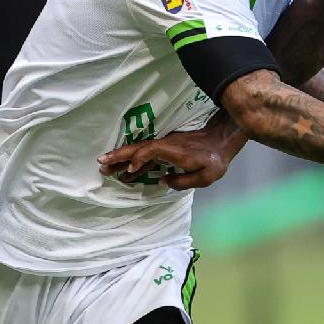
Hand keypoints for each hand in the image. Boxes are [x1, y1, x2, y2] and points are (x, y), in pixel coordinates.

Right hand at [99, 126, 235, 190]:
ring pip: (139, 151)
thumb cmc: (215, 160)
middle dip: (119, 156)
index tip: (130, 171)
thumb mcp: (206, 176)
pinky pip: (145, 155)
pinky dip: (133, 163)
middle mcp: (166, 146)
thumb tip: (162, 182)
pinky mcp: (165, 150)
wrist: (221, 140)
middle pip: (139, 148)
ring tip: (105, 168)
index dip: (139, 159)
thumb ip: (184, 181)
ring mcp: (164, 146)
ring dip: (122, 159)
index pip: (152, 151)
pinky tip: (126, 173)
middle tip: (101, 164)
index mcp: (176, 151)